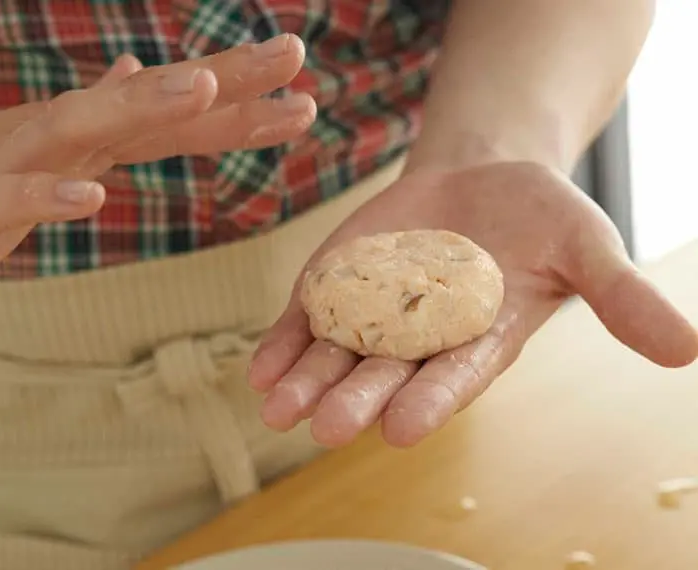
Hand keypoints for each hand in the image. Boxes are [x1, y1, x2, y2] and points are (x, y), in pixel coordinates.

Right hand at [0, 34, 314, 258]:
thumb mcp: (60, 146)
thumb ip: (104, 116)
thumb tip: (134, 68)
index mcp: (97, 130)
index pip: (183, 113)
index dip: (244, 97)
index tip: (302, 78)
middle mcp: (69, 133)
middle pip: (157, 104)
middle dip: (228, 80)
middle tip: (293, 53)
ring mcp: (23, 159)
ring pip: (88, 127)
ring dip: (146, 106)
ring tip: (205, 89)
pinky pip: (14, 197)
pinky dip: (50, 196)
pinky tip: (92, 199)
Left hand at [249, 161, 697, 446]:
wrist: (482, 178)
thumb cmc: (538, 216)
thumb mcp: (585, 246)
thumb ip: (621, 297)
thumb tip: (686, 348)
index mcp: (479, 341)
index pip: (453, 378)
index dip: (430, 399)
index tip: (403, 426)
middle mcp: (422, 340)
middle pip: (386, 375)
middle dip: (357, 400)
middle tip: (329, 427)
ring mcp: (375, 315)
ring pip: (338, 356)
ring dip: (308, 381)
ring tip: (279, 407)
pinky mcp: (342, 286)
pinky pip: (311, 319)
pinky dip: (287, 341)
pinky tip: (262, 368)